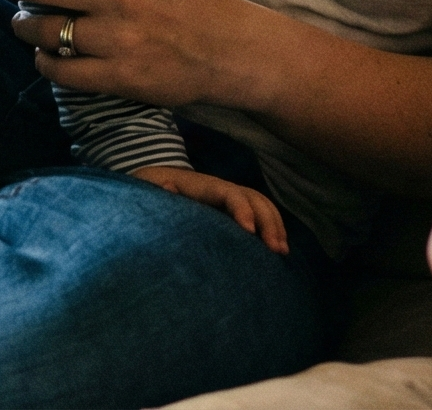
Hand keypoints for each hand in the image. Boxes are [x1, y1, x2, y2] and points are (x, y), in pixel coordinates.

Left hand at [135, 165, 289, 253]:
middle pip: (253, 198)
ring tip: (282, 251)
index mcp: (204, 186)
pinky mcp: (234, 208)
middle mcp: (223, 188)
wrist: (157, 180)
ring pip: (262, 204)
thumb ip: (156, 190)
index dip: (241, 209)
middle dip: (267, 222)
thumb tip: (167, 188)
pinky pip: (260, 213)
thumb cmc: (152, 190)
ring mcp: (231, 196)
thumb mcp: (149, 188)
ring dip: (275, 225)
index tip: (248, 231)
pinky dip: (273, 226)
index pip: (230, 194)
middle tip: (275, 249)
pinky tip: (278, 247)